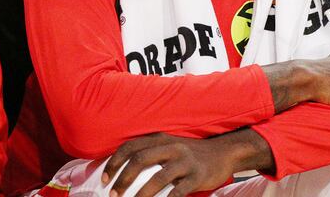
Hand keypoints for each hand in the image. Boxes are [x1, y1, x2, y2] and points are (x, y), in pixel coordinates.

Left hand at [102, 133, 241, 196]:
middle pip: (140, 160)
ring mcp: (186, 162)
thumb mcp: (171, 145)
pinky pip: (179, 191)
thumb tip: (122, 170)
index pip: (131, 147)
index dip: (114, 162)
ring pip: (158, 178)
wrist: (225, 153)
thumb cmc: (192, 154)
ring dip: (141, 194)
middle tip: (114, 194)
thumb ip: (151, 151)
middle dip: (122, 179)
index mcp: (162, 139)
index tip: (104, 179)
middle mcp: (173, 147)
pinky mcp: (197, 175)